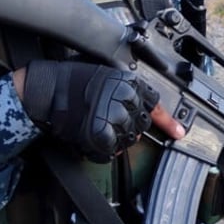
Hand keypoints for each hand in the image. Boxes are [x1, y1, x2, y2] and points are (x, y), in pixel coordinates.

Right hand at [18, 60, 160, 162]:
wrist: (45, 90)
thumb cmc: (69, 79)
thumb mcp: (105, 73)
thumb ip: (124, 88)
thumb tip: (139, 103)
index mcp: (128, 82)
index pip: (155, 104)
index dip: (167, 121)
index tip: (178, 132)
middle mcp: (125, 98)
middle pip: (141, 124)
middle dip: (130, 128)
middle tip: (112, 125)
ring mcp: (114, 116)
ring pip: (128, 139)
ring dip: (116, 140)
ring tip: (99, 131)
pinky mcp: (100, 134)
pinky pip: (111, 150)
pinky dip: (102, 151)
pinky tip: (93, 141)